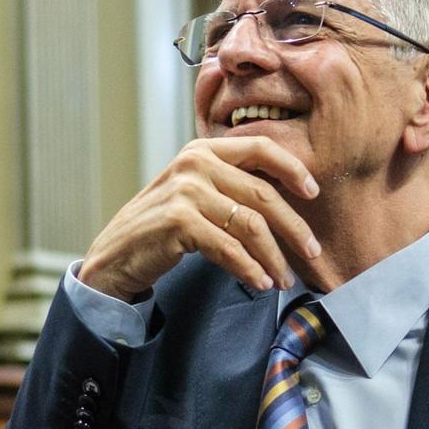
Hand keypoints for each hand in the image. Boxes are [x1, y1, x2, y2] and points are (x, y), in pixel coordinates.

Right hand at [77, 136, 321, 299]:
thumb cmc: (160, 227)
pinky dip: (249, 268)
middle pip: (263, 193)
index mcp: (202, 150)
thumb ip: (230, 184)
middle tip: (313, 252)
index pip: (260, 147)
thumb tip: (288, 197)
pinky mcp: (178, 221)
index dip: (292, 168)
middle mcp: (194, 164)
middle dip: (294, 227)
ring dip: (274, 257)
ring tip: (284, 279)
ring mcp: (185, 191)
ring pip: (250, 225)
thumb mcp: (194, 192)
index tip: (313, 193)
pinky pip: (229, 248)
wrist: (115, 255)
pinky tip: (260, 282)